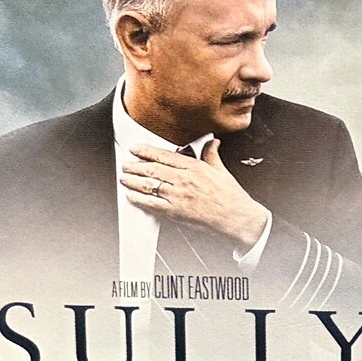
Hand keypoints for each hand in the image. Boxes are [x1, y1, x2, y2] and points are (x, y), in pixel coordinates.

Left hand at [121, 137, 268, 248]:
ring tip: (125, 178)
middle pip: (153, 169)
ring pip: (149, 185)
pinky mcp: (175, 212)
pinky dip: (139, 199)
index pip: (165, 155)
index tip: (135, 149)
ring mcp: (178, 196)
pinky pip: (152, 204)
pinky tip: (132, 196)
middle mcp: (184, 180)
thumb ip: (211, 155)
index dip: (146, 151)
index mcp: (194, 167)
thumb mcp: (221, 170)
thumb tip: (212, 142)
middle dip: (136, 166)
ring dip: (134, 181)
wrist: (236, 218)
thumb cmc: (231, 197)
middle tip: (126, 165)